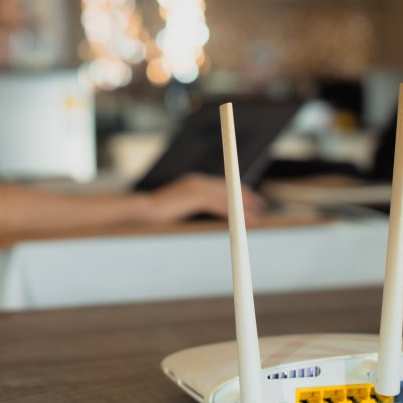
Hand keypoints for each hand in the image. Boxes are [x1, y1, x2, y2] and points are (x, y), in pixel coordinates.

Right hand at [144, 173, 264, 222]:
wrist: (141, 210)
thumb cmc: (155, 212)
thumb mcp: (178, 206)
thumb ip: (190, 205)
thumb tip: (199, 211)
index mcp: (194, 181)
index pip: (222, 184)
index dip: (237, 191)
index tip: (249, 200)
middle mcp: (198, 181)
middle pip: (229, 188)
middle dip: (245, 197)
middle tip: (260, 207)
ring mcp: (197, 188)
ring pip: (227, 197)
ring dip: (243, 207)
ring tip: (255, 217)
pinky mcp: (195, 198)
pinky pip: (220, 206)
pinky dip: (234, 213)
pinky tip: (242, 221)